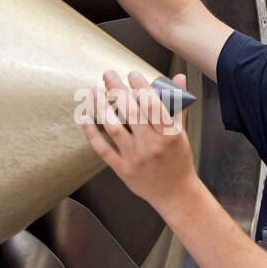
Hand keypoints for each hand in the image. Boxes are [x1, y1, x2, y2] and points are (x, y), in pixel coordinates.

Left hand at [78, 70, 198, 211]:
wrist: (175, 194)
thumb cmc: (179, 160)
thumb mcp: (182, 133)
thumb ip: (178, 105)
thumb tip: (179, 77)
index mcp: (169, 135)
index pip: (153, 104)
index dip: (141, 86)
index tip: (132, 73)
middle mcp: (152, 146)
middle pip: (131, 112)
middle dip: (118, 90)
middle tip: (108, 74)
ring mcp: (135, 158)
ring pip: (114, 128)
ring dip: (102, 107)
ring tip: (94, 91)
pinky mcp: (122, 169)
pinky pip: (103, 149)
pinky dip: (91, 133)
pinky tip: (84, 117)